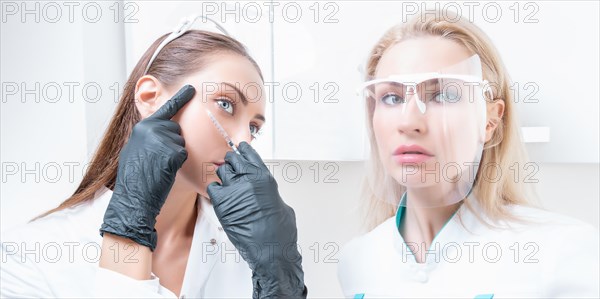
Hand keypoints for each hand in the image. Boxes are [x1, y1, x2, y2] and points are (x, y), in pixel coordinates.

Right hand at [99, 85, 194, 250]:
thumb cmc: (135, 177)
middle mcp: (152, 129)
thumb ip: (150, 137)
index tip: (191, 88)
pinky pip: (183, 154)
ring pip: (181, 143)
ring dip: (175, 155)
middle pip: (177, 129)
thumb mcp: (137, 149)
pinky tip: (164, 171)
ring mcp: (163, 139)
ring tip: (158, 166)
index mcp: (143, 127)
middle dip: (173, 144)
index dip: (180, 98)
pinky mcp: (173, 152)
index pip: (166, 110)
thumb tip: (164, 130)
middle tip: (158, 160)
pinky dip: (177, 163)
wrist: (133, 197)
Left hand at [207, 142, 306, 298]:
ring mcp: (234, 190)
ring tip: (227, 186)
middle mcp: (249, 179)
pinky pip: (213, 188)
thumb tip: (265, 193)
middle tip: (231, 167)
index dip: (244, 151)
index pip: (250, 154)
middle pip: (233, 159)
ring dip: (224, 177)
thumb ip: (269, 193)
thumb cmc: (279, 232)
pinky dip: (215, 191)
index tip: (240, 149)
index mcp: (265, 178)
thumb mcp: (281, 205)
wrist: (270, 249)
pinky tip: (221, 197)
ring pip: (222, 172)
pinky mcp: (222, 203)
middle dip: (231, 162)